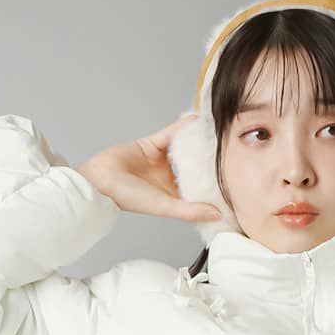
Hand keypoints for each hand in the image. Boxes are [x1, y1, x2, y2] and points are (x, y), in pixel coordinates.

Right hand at [77, 114, 222, 223]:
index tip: (232, 181)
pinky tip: (198, 120)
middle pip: (194, 168)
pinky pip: (171, 134)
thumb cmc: (129, 198)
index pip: (199, 191)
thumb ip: (191, 210)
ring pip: (184, 149)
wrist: (101, 179)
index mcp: (173, 197)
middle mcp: (168, 179)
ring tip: (217, 134)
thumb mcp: (165, 206)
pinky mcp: (151, 144)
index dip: (214, 187)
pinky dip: (183, 127)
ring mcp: (160, 161)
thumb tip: (217, 214)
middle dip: (209, 162)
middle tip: (230, 153)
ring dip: (197, 142)